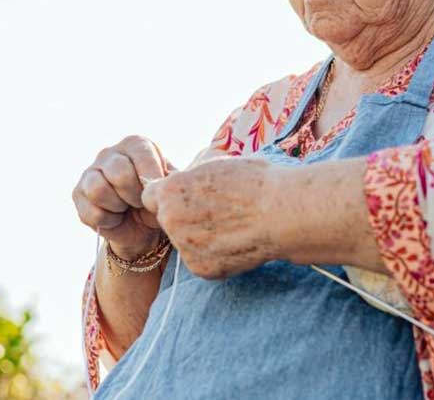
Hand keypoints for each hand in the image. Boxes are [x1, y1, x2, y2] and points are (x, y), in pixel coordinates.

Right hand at [72, 135, 173, 258]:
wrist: (140, 226)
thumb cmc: (155, 199)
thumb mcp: (167, 188)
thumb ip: (167, 182)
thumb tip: (156, 186)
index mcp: (134, 144)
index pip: (141, 155)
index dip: (150, 179)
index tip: (154, 192)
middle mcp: (109, 153)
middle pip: (119, 173)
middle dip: (134, 195)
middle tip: (140, 203)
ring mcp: (90, 172)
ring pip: (98, 189)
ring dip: (118, 206)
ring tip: (126, 208)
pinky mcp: (78, 194)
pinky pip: (91, 211)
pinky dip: (108, 221)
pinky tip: (115, 217)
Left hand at [140, 156, 280, 279]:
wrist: (282, 214)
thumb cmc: (255, 182)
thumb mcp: (217, 165)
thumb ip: (193, 177)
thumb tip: (189, 181)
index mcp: (170, 190)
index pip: (151, 195)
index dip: (170, 196)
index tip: (187, 197)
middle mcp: (170, 220)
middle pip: (167, 219)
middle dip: (184, 217)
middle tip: (216, 212)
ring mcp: (184, 247)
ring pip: (184, 241)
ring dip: (200, 237)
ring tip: (232, 227)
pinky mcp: (200, 269)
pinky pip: (200, 260)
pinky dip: (214, 254)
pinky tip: (236, 242)